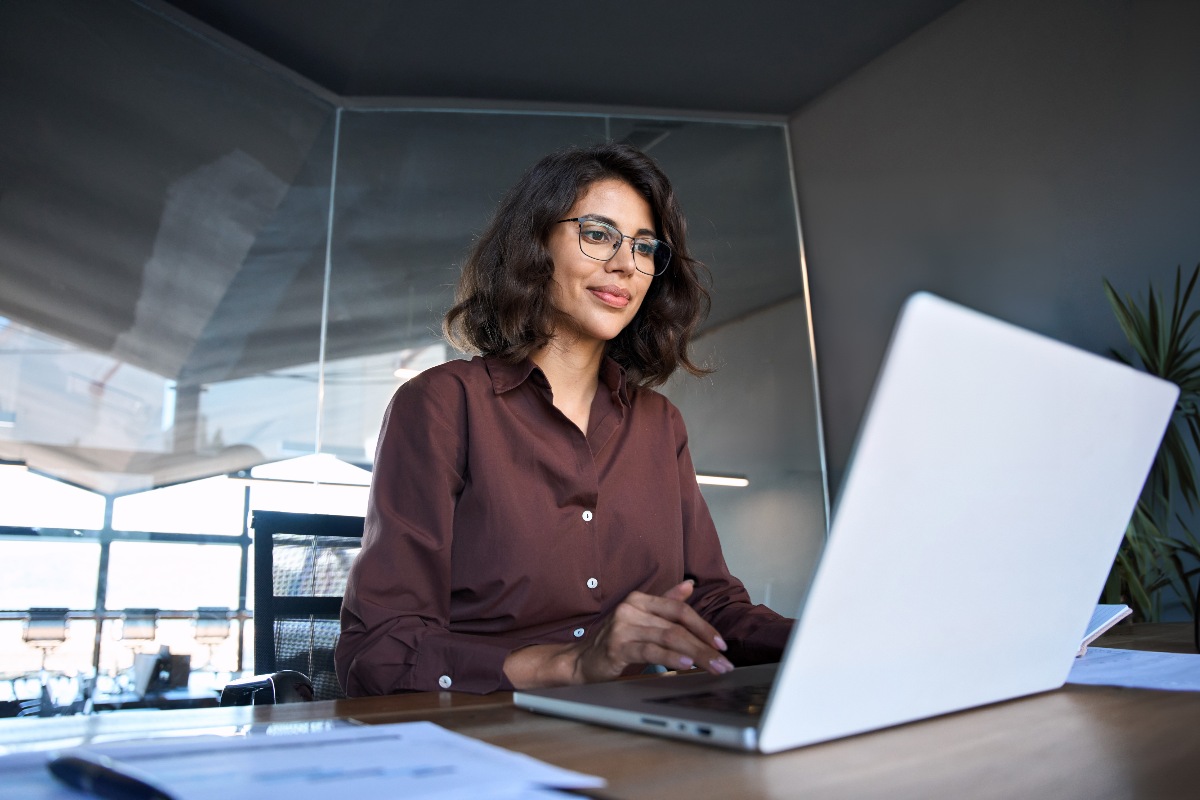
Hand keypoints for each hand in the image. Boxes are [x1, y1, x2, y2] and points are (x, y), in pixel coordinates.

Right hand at [570, 580, 734, 682]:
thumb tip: (690, 585)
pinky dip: (671, 658)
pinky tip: (686, 665)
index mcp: (639, 600)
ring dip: (696, 654)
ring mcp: (623, 627)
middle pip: (677, 626)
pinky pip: (651, 651)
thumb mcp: (641, 619)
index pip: (679, 609)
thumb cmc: (616, 641)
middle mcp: (631, 608)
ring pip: (669, 638)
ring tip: (713, 667)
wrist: (581, 661)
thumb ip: (665, 602)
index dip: (703, 626)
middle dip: (705, 645)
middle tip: (724, 662)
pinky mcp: (617, 647)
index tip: (721, 644)